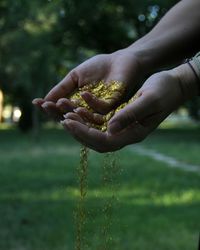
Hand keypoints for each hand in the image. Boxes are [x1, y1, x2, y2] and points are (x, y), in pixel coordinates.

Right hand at [32, 48, 143, 119]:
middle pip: (71, 117)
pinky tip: (83, 93)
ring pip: (85, 117)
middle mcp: (89, 112)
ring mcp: (102, 111)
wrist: (121, 60)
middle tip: (46, 106)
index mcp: (79, 106)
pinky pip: (101, 108)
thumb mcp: (75, 76)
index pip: (62, 110)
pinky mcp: (115, 106)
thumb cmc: (99, 67)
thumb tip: (43, 100)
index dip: (50, 108)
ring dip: (72, 111)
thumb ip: (62, 88)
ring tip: (59, 104)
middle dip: (57, 111)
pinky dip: (91, 102)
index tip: (36, 103)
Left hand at [60, 63, 197, 151]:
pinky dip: (87, 118)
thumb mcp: (149, 100)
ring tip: (65, 116)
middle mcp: (127, 134)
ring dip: (81, 126)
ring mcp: (123, 128)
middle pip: (98, 141)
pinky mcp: (120, 119)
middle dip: (79, 132)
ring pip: (97, 133)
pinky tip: (77, 109)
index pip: (105, 141)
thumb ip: (130, 115)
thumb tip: (110, 129)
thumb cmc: (164, 91)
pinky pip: (100, 123)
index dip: (85, 134)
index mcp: (135, 133)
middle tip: (63, 121)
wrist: (173, 86)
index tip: (69, 122)